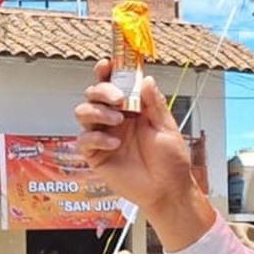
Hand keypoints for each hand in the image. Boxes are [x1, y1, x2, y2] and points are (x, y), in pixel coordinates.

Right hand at [74, 61, 199, 215]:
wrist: (168, 189)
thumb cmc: (170, 160)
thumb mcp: (166, 127)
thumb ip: (154, 104)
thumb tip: (146, 78)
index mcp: (132, 109)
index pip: (113, 84)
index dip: (106, 72)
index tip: (107, 64)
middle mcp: (114, 119)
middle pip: (93, 94)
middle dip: (102, 90)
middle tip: (119, 99)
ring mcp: (103, 135)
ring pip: (82, 112)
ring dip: (97, 111)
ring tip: (118, 120)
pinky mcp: (96, 155)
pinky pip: (84, 139)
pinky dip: (96, 137)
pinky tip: (115, 144)